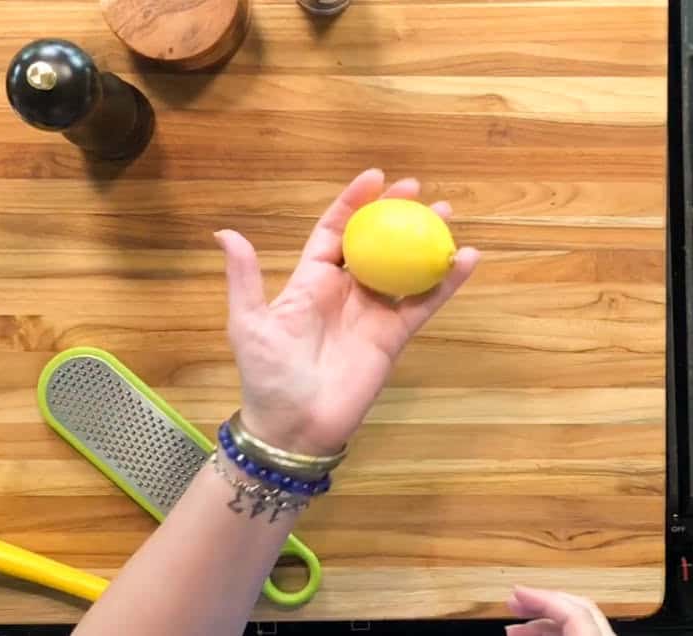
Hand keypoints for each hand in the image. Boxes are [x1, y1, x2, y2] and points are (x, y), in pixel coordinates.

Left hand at [213, 169, 479, 454]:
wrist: (295, 427)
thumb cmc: (267, 375)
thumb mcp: (249, 324)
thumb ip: (245, 279)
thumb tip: (226, 233)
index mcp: (310, 281)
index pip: (335, 231)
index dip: (354, 204)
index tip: (376, 178)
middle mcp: (345, 291)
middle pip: (376, 242)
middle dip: (395, 213)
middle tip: (419, 190)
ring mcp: (373, 313)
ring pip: (404, 268)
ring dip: (425, 241)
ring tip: (447, 215)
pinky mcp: (394, 336)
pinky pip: (424, 303)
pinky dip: (446, 283)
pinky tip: (466, 260)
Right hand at [505, 587, 615, 635]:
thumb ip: (539, 635)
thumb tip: (513, 629)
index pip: (571, 609)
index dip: (541, 596)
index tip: (516, 591)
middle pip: (577, 609)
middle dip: (542, 604)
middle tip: (514, 603)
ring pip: (578, 623)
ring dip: (544, 622)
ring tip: (514, 630)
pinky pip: (579, 634)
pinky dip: (557, 633)